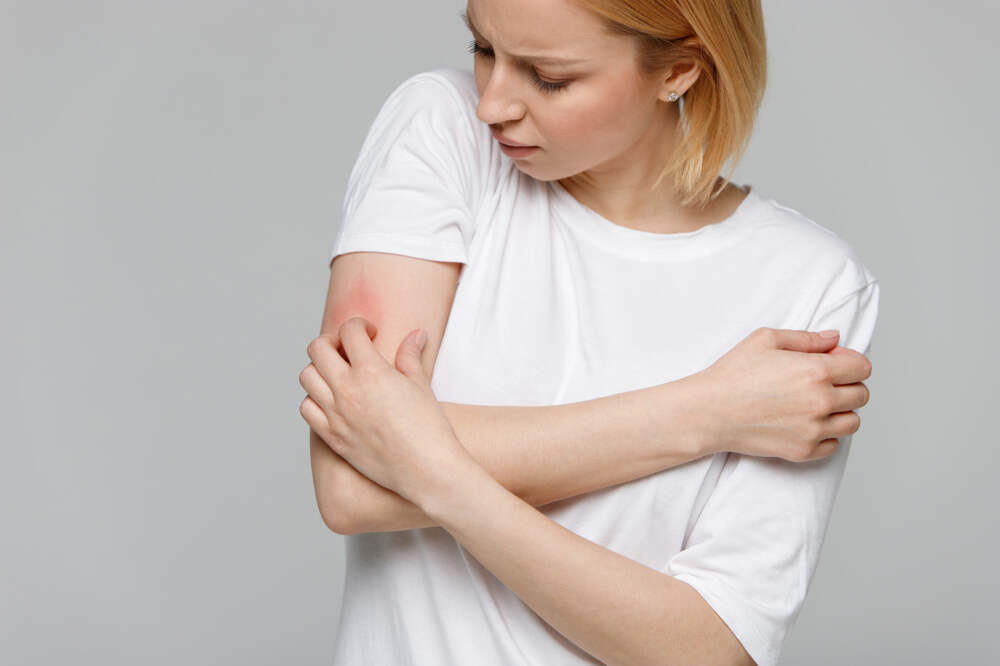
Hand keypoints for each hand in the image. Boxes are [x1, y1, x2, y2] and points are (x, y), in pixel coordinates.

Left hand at [298, 317, 477, 505]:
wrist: (426, 469)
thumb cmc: (429, 427)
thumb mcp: (420, 385)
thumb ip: (410, 356)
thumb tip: (416, 335)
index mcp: (371, 371)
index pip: (348, 331)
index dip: (359, 325)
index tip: (370, 334)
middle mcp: (347, 389)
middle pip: (317, 348)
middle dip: (332, 341)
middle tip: (347, 349)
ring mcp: (335, 414)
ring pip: (306, 376)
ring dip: (319, 369)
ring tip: (338, 374)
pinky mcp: (332, 437)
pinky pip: (307, 409)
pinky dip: (314, 399)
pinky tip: (332, 401)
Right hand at [691, 327, 871, 461]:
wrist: (709, 412)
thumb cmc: (733, 374)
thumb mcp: (765, 340)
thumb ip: (806, 338)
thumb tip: (834, 338)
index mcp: (815, 370)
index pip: (862, 367)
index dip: (850, 361)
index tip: (834, 363)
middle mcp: (820, 401)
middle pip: (861, 395)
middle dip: (848, 385)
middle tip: (823, 383)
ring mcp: (813, 429)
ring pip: (853, 422)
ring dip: (842, 411)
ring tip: (817, 405)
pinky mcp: (803, 451)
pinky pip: (834, 444)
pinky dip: (826, 435)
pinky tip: (806, 423)